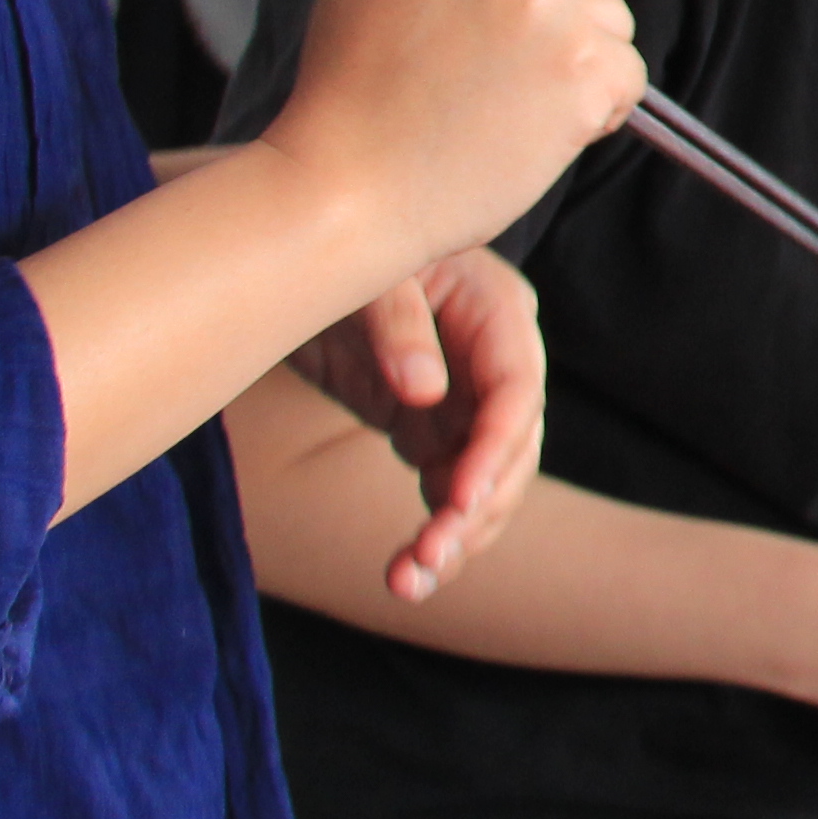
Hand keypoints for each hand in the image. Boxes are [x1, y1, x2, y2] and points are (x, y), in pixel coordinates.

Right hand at [254, 0, 645, 269]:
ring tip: (501, 99)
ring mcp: (542, 6)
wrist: (343, 192)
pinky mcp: (582, 69)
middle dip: (560, 3)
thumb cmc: (356, 90)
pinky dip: (598, 106)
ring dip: (577, 58)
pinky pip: (627, 72)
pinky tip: (531, 129)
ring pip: (610, 14)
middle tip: (489, 62)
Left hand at [294, 246, 547, 603]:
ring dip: (457, 536)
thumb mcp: (369, 274)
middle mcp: (496, 363)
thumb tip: (424, 394)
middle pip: (512, 450)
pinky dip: (433, 530)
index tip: (460, 502)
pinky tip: (406, 569)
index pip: (517, 391)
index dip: (496, 450)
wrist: (300, 248)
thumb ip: (397, 326)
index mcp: (497, 314)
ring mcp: (467, 400)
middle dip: (476, 510)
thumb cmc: (340, 237)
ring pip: (485, 482)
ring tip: (409, 581)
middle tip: (427, 557)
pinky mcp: (434, 427)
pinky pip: (447, 489)